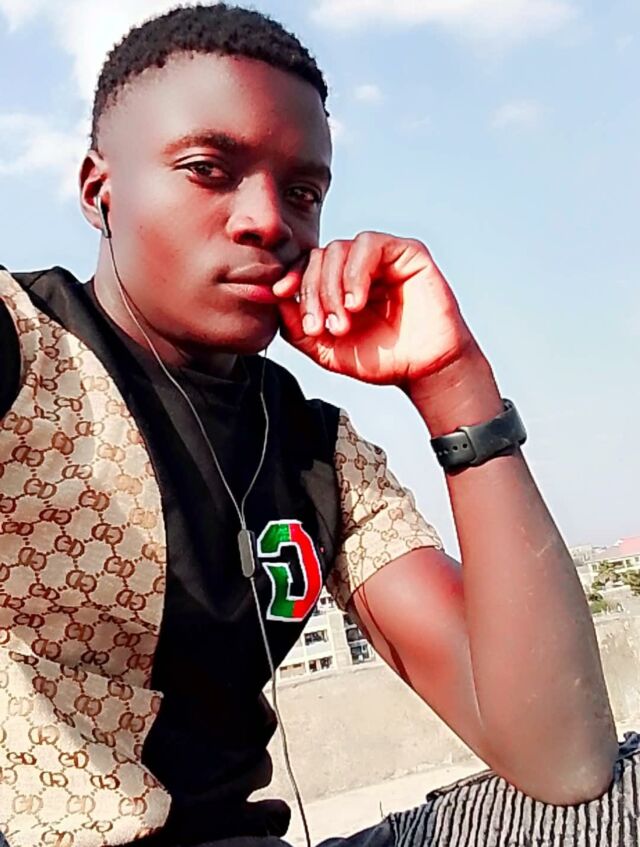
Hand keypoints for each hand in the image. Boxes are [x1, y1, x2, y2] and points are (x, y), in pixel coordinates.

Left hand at [273, 231, 475, 387]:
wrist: (423, 370)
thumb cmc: (381, 360)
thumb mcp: (327, 349)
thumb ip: (297, 326)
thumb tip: (272, 298)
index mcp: (339, 285)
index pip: (307, 267)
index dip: (291, 277)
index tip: (280, 294)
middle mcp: (359, 267)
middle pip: (319, 258)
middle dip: (314, 293)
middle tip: (321, 327)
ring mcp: (383, 258)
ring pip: (339, 249)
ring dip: (333, 286)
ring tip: (343, 321)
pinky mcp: (407, 252)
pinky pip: (370, 245)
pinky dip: (356, 272)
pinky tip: (358, 302)